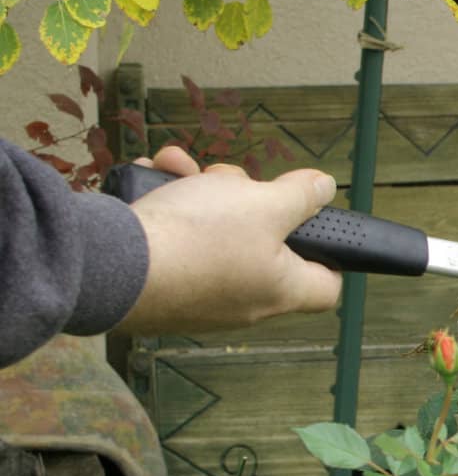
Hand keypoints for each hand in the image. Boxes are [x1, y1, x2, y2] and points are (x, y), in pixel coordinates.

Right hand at [116, 148, 343, 334]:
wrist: (111, 265)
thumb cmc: (198, 240)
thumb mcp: (263, 203)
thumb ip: (299, 195)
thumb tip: (324, 189)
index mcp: (281, 289)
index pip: (326, 285)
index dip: (327, 251)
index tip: (311, 221)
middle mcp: (244, 302)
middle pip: (264, 244)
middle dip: (246, 200)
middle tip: (229, 183)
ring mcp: (199, 297)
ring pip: (214, 234)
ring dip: (199, 193)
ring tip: (182, 173)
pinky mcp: (160, 287)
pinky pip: (174, 241)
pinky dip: (166, 207)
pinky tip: (154, 181)